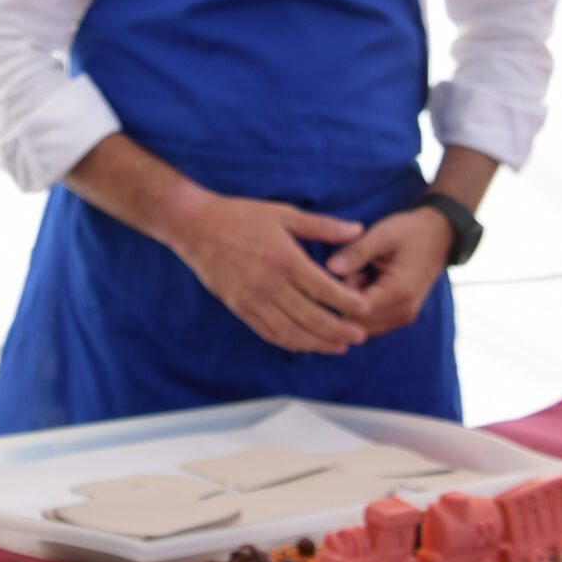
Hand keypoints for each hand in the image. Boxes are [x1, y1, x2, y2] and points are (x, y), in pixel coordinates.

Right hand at [170, 195, 369, 355]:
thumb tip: (358, 229)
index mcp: (285, 260)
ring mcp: (253, 300)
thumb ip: (323, 226)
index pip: (324, 289)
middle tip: (360, 336)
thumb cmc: (241, 216)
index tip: (366, 309)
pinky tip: (306, 345)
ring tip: (340, 347)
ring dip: (318, 343)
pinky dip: (290, 343)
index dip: (348, 302)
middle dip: (339, 330)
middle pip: (312, 317)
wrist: (195, 227)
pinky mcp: (240, 308)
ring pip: (292, 332)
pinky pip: (269, 333)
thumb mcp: (284, 214)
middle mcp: (270, 285)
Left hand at [325, 207, 452, 336]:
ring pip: (361, 325)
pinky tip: (364, 282)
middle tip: (348, 269)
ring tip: (358, 274)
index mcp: (398, 293)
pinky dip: (361, 306)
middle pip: (355, 323)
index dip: (336, 295)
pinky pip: (371, 321)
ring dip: (351, 304)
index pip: (354, 311)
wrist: (441, 234)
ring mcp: (403, 317)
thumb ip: (356, 252)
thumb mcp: (383, 234)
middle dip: (342, 301)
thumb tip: (329, 268)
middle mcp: (402, 313)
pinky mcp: (400, 316)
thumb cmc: (411, 231)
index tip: (333, 272)